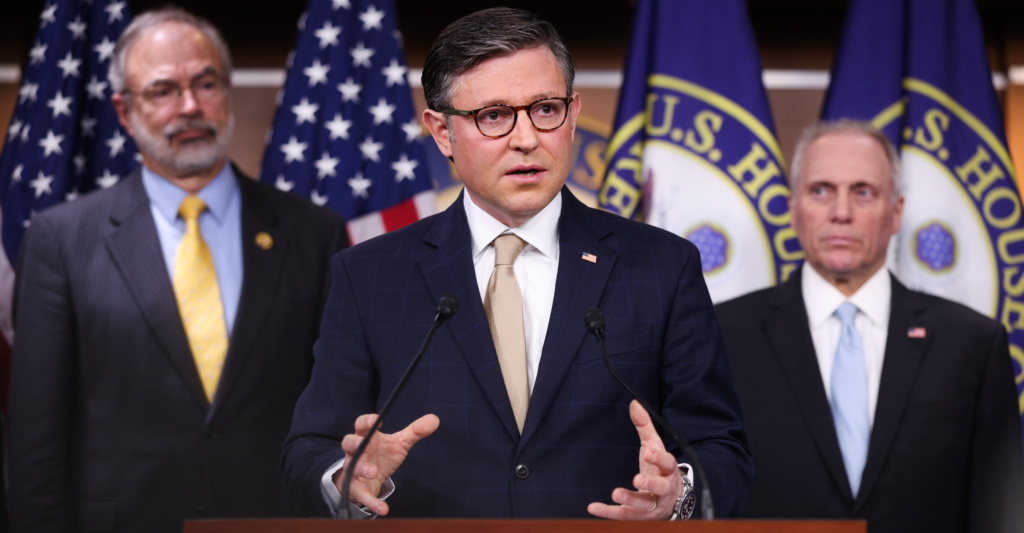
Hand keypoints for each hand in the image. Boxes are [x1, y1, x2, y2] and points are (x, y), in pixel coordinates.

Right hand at [332, 412, 439, 515]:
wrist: (369, 478)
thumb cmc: (382, 455)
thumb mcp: (399, 443)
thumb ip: (415, 431)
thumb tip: (434, 419)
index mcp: (367, 437)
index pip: (361, 425)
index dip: (366, 421)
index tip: (377, 420)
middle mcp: (357, 452)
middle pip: (348, 443)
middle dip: (355, 443)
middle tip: (365, 444)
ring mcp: (354, 470)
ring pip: (352, 467)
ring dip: (361, 469)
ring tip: (373, 472)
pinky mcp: (357, 489)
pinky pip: (361, 495)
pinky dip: (371, 502)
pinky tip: (383, 509)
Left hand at [587, 400, 681, 519]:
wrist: (672, 501)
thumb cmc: (660, 469)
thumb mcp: (654, 446)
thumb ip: (644, 426)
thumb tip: (634, 403)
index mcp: (668, 470)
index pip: (667, 463)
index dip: (659, 458)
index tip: (648, 451)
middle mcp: (663, 490)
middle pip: (660, 488)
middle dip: (650, 483)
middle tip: (637, 478)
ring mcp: (653, 505)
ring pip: (644, 505)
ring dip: (630, 500)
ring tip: (615, 493)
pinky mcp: (639, 516)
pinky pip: (624, 515)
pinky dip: (608, 512)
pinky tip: (593, 507)